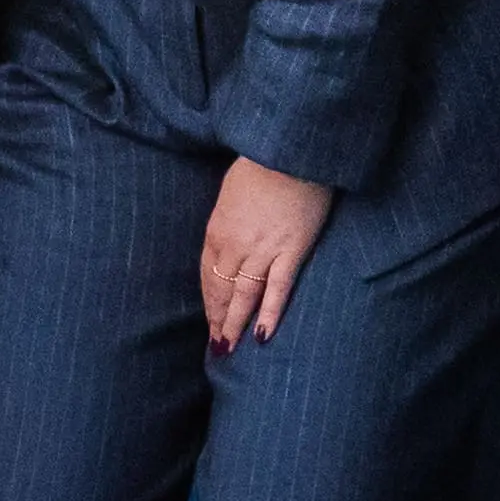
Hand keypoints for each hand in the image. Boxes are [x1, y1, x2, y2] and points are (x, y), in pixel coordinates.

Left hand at [199, 158, 338, 348]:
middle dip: (219, 319)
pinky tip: (262, 336)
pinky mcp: (291, 251)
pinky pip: (278, 288)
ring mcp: (263, 250)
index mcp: (218, 230)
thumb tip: (229, 241)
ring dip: (236, 324)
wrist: (289, 152)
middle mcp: (235, 245)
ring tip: (231, 348)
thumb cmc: (261, 165)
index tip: (210, 319)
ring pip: (244, 295)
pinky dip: (269, 313)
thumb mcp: (230, 193)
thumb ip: (228, 221)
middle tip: (219, 345)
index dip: (210, 301)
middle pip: (222, 290)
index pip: (208, 275)